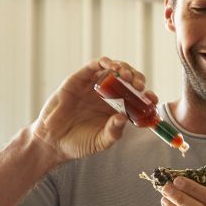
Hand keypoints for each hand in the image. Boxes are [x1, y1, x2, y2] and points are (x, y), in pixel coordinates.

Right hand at [31, 57, 154, 161]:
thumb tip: (124, 118)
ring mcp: (94, 86)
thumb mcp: (101, 141)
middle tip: (138, 85)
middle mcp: (108, 95)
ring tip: (126, 76)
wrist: (53, 142)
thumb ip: (113, 132)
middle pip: (128, 80)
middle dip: (137, 79)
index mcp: (118, 109)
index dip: (147, 96)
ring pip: (113, 69)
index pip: (138, 98)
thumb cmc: (79, 143)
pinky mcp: (79, 80)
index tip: (152, 98)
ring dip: (123, 68)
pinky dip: (104, 62)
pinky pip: (94, 66)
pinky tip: (111, 66)